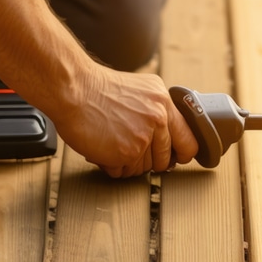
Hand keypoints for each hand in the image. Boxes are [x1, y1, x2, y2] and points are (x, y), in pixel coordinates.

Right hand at [54, 63, 197, 177]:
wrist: (73, 88)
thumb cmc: (99, 89)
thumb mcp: (141, 90)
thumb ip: (157, 110)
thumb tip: (168, 135)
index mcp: (164, 102)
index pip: (188, 139)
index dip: (182, 153)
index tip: (175, 158)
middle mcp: (158, 119)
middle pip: (165, 159)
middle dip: (148, 160)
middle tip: (131, 149)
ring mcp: (143, 137)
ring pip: (144, 168)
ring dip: (128, 162)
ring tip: (112, 142)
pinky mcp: (126, 153)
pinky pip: (123, 172)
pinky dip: (111, 165)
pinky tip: (103, 147)